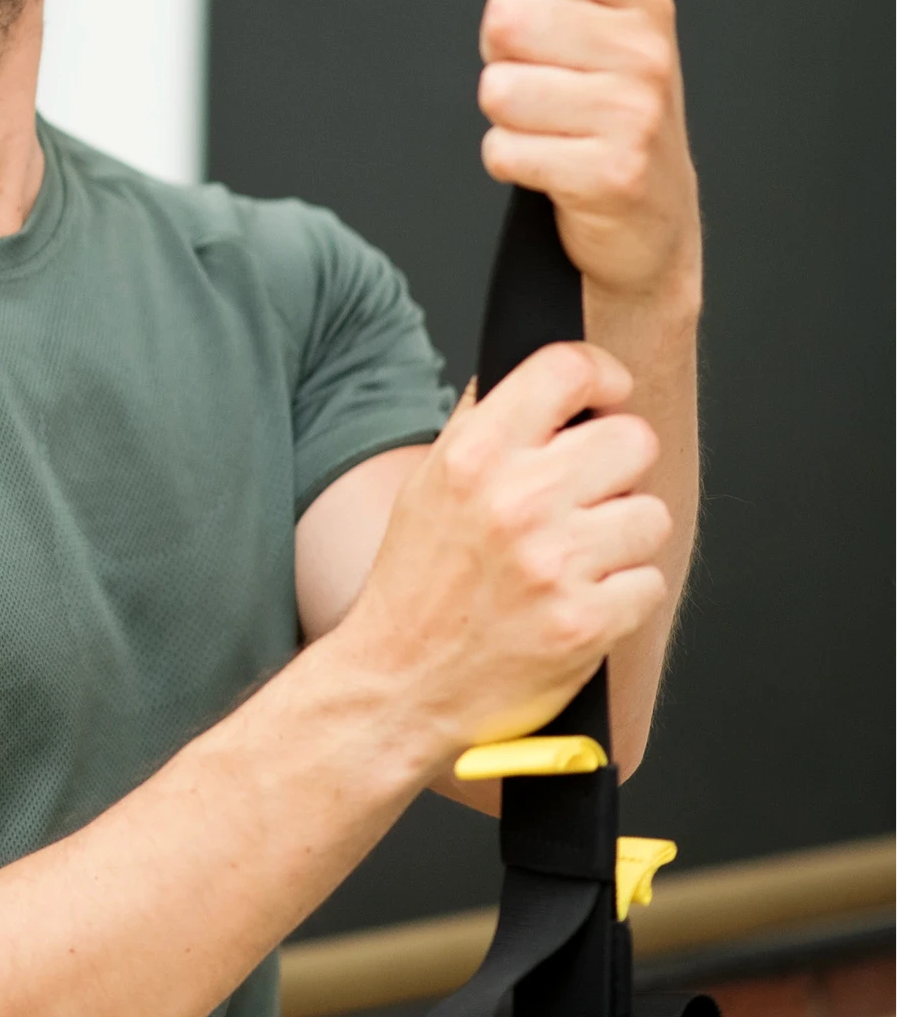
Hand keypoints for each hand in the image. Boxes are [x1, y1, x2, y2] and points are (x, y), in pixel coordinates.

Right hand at [340, 343, 671, 754]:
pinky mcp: (586, 620)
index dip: (602, 376)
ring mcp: (554, 562)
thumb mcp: (427, 486)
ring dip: (623, 540)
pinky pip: (650, 583)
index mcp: (472, 456)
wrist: (401, 684)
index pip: (566, 368)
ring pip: (652, 515)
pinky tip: (577, 603)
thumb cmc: (416, 586)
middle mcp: (515, 500)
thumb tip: (546, 381)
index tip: (607, 396)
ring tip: (574, 561)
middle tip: (583, 500)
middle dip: (617, 470)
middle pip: (633, 439)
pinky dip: (623, 598)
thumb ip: (482, 428)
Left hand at [478, 0, 699, 305]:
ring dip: (504, 114)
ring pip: (497, 89)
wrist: (650, 219)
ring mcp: (632, 113)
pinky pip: (503, 150)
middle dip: (499, 52)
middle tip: (536, 76)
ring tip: (546, 123)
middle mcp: (644, 52)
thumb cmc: (612, 115)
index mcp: (641, 3)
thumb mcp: (602, 29)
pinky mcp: (609, 173)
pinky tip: (549, 163)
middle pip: (508, 19)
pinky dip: (510, 161)